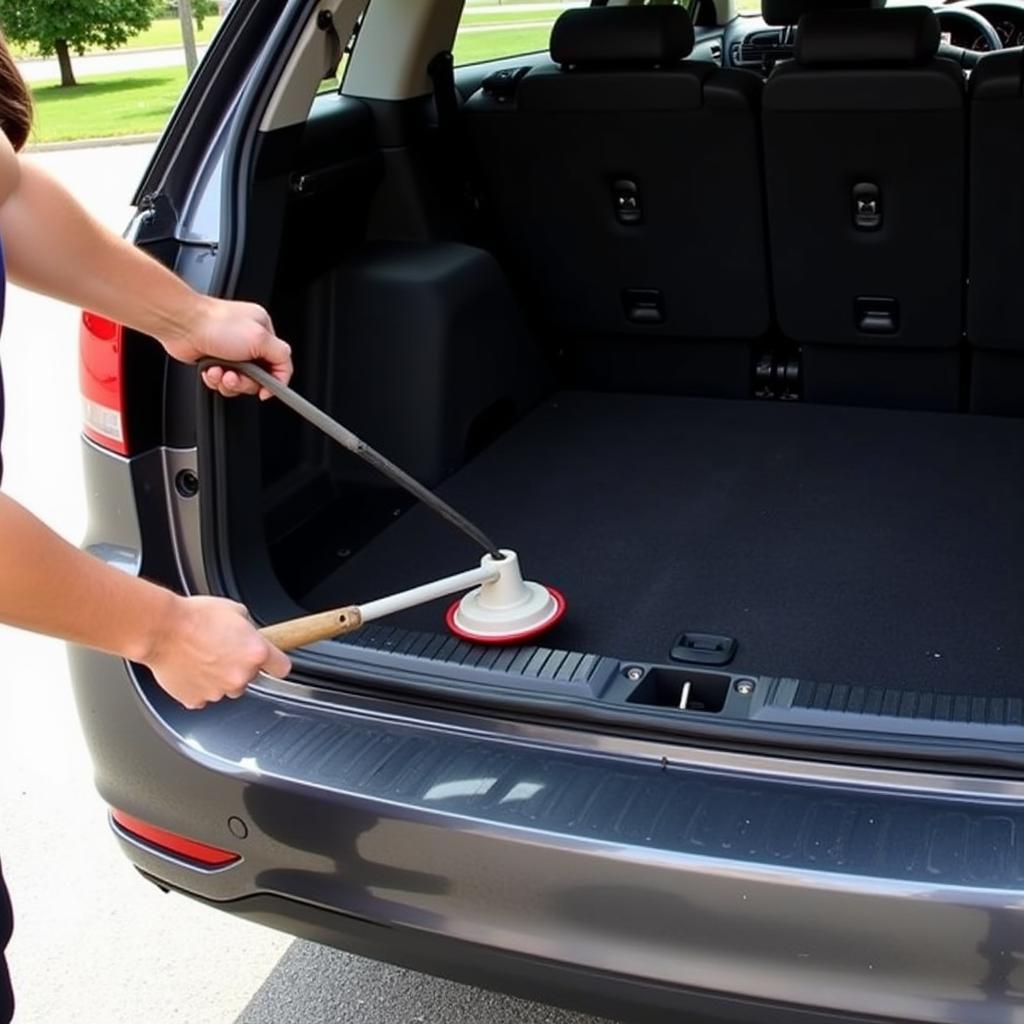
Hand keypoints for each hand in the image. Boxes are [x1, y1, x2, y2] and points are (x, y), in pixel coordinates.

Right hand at [143, 595, 291, 709]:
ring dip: (219, 676)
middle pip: (250, 677)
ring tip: (202, 656)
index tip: (272, 662)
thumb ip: (248, 628)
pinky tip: (190, 668)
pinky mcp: (197, 700)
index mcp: (256, 653)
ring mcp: (219, 691)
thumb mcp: (235, 610)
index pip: (282, 668)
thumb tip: (249, 634)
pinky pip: (203, 695)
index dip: (276, 663)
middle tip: (222, 649)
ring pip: (227, 688)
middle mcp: (240, 675)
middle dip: (239, 666)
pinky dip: (198, 685)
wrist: (160, 629)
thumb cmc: (193, 617)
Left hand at [162, 295, 292, 400]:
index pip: (280, 364)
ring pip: (239, 382)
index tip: (266, 392)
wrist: (181, 324)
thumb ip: (280, 356)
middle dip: (244, 382)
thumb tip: (284, 374)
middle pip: (258, 378)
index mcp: (263, 331)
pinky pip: (222, 381)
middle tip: (235, 375)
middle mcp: (248, 341)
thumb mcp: (260, 338)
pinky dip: (215, 379)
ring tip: (220, 372)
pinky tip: (210, 369)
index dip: (274, 381)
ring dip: (228, 381)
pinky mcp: (215, 360)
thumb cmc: (215, 323)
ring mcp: (231, 352)